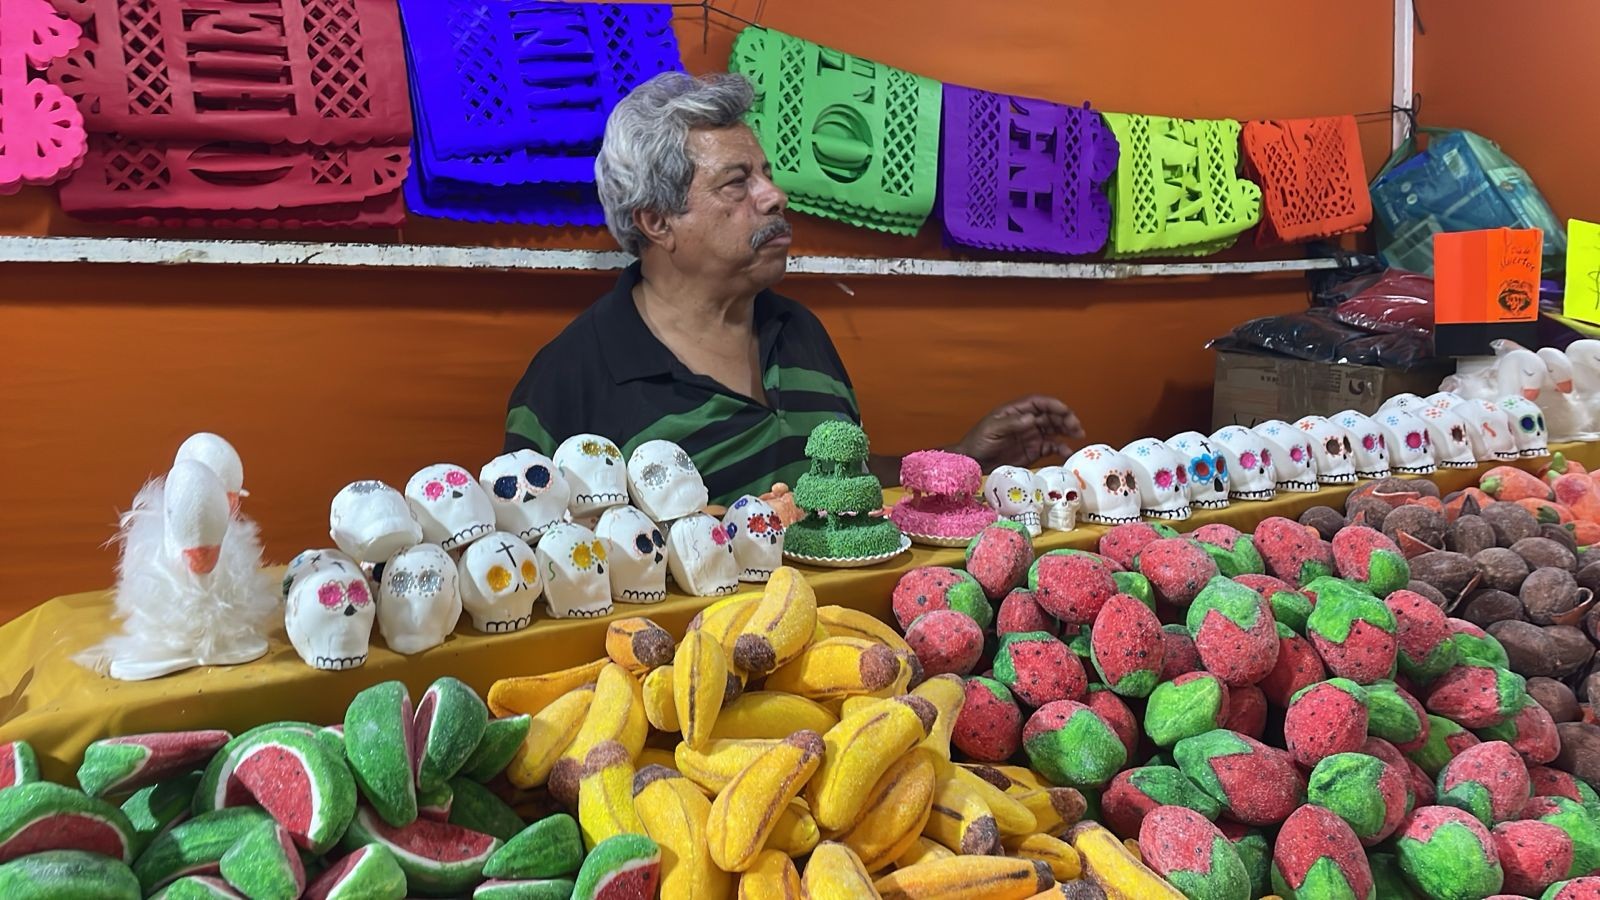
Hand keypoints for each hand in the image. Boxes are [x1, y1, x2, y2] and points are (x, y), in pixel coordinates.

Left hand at [952, 395, 1084, 470]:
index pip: (1039, 403)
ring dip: (1067, 431)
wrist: (972, 463)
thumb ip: (1012, 424)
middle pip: (1051, 415)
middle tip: (1076, 427)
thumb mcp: (992, 430)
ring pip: (1054, 429)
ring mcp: (1031, 436)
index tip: (1065, 410)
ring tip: (1078, 435)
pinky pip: (1051, 447)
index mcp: (1016, 412)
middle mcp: (1026, 422)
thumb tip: (1032, 418)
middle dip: (1065, 418)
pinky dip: (1061, 448)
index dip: (1053, 404)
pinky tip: (1067, 452)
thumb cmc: (978, 442)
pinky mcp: (1033, 451)